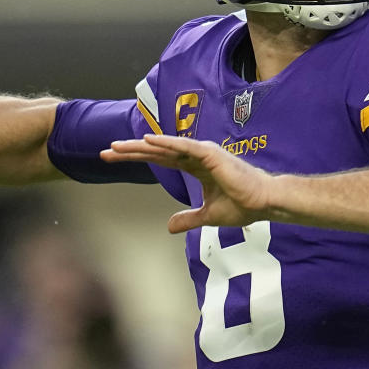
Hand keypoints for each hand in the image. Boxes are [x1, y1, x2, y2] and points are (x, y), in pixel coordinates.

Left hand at [101, 133, 274, 232]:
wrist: (263, 204)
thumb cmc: (241, 206)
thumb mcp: (207, 216)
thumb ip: (188, 219)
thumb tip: (169, 227)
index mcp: (194, 166)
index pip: (158, 160)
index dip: (135, 158)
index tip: (113, 158)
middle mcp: (195, 156)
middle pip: (155, 151)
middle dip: (129, 151)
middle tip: (105, 151)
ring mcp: (202, 153)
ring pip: (165, 147)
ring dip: (140, 146)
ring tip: (117, 146)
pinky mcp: (210, 154)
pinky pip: (184, 148)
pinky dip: (166, 143)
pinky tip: (148, 141)